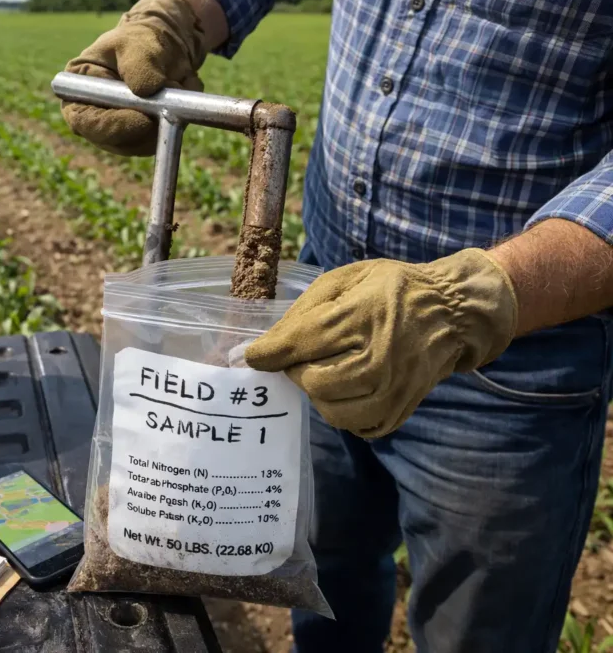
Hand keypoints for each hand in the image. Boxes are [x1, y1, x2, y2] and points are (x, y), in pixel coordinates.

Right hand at [61, 0, 206, 155]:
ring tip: (172, 83)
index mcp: (78, 93)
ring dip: (164, 117)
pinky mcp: (142, 141)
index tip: (143, 119)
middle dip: (145, 126)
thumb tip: (145, 90)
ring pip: (142, 144)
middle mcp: (93, 119)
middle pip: (114, 141)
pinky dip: (176, 119)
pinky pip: (161, 140)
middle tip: (168, 99)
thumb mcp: (136, 43)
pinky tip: (175, 95)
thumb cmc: (139, 42)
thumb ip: (138, 64)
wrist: (164, 50)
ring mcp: (118, 134)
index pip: (84, 122)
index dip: (112, 126)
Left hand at [245, 249, 518, 437]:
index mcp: (364, 315)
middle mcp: (381, 358)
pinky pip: (358, 426)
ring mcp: (395, 389)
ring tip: (323, 373)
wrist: (453, 312)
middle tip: (301, 359)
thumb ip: (304, 311)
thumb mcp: (346, 280)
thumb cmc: (392, 289)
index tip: (253, 356)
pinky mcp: (402, 410)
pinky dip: (343, 411)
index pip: (303, 341)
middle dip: (297, 371)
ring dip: (318, 394)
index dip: (270, 352)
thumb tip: (264, 346)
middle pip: (315, 382)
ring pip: (333, 411)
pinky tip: (345, 391)